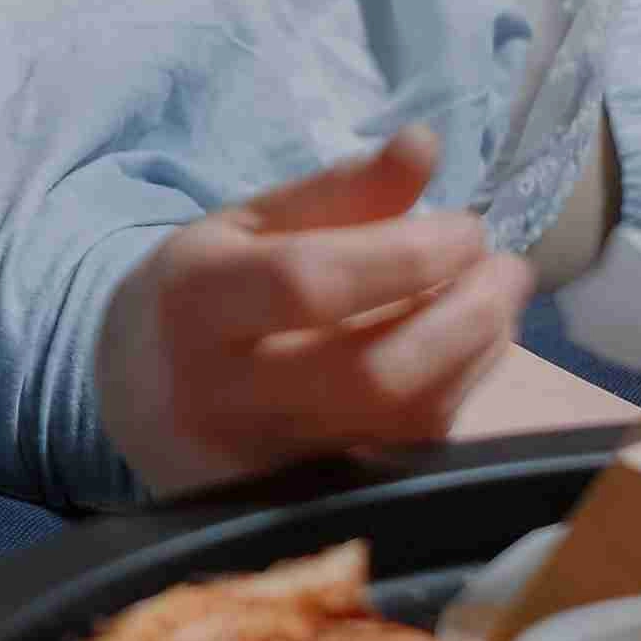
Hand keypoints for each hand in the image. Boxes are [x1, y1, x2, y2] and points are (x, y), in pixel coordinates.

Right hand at [92, 126, 535, 499]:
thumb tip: (424, 145)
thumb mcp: (245, 225)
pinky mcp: (305, 496)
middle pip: (374, 373)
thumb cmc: (203, 294)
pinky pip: (406, 451)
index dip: (409, 254)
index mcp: (196, 301)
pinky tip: (462, 352)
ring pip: (402, 420)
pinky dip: (454, 394)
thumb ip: (338, 191)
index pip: (311, 284)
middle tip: (506, 269)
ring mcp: (265, 459)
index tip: (465, 227)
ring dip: (476, 355)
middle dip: (468, 316)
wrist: (134, 395)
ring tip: (495, 301)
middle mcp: (223, 392)